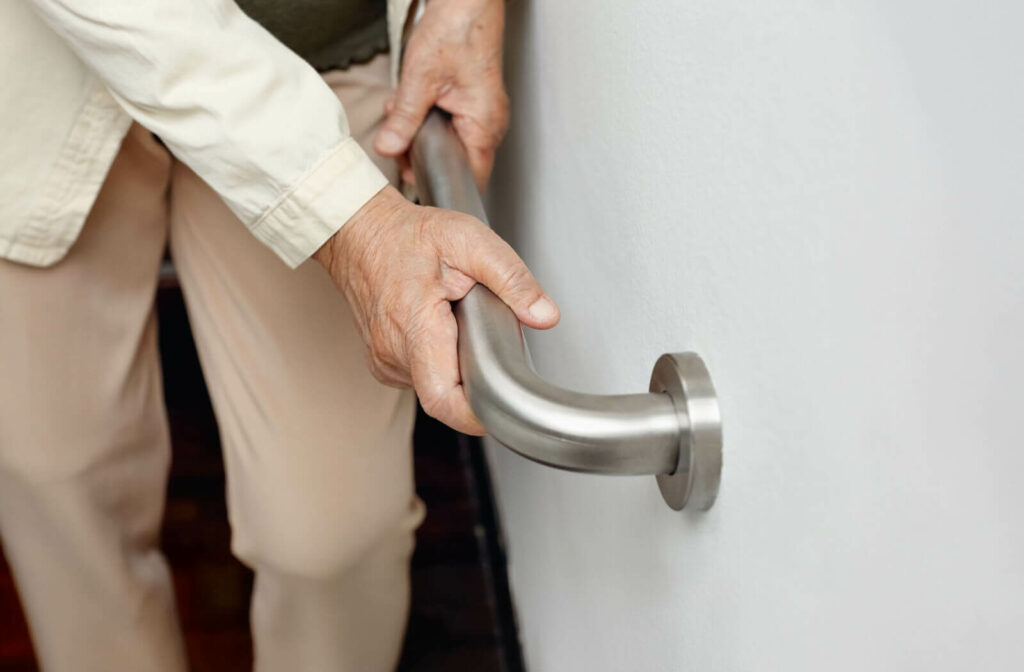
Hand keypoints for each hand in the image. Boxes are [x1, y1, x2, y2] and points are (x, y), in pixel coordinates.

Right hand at [314, 186, 558, 434]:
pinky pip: (423, 377)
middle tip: (482, 333)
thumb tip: (544, 315)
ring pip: (436, 387)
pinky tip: (441, 328)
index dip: (478, 414)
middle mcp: (393, 353)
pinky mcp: (384, 363)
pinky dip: (441, 360)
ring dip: (458, 365)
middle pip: (448, 396)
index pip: (444, 400)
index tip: (503, 401)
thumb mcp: (470, 241)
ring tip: (457, 322)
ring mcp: (385, 362)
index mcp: (414, 327)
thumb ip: (512, 279)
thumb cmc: (407, 235)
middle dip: (476, 375)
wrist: (360, 231)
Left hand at [373, 0, 507, 189]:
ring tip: (401, 115)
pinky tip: (412, 104)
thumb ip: (404, 119)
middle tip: (397, 145)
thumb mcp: (420, 79)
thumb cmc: (458, 30)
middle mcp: (489, 124)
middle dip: (422, 154)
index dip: (441, 184)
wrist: (469, 1)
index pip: (470, 179)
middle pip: (456, 162)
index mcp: (484, 125)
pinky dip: (429, 119)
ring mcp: (484, 114)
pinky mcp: (474, 103)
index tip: (415, 180)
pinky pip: (452, 124)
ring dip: (422, 133)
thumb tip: (389, 148)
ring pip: (451, 142)